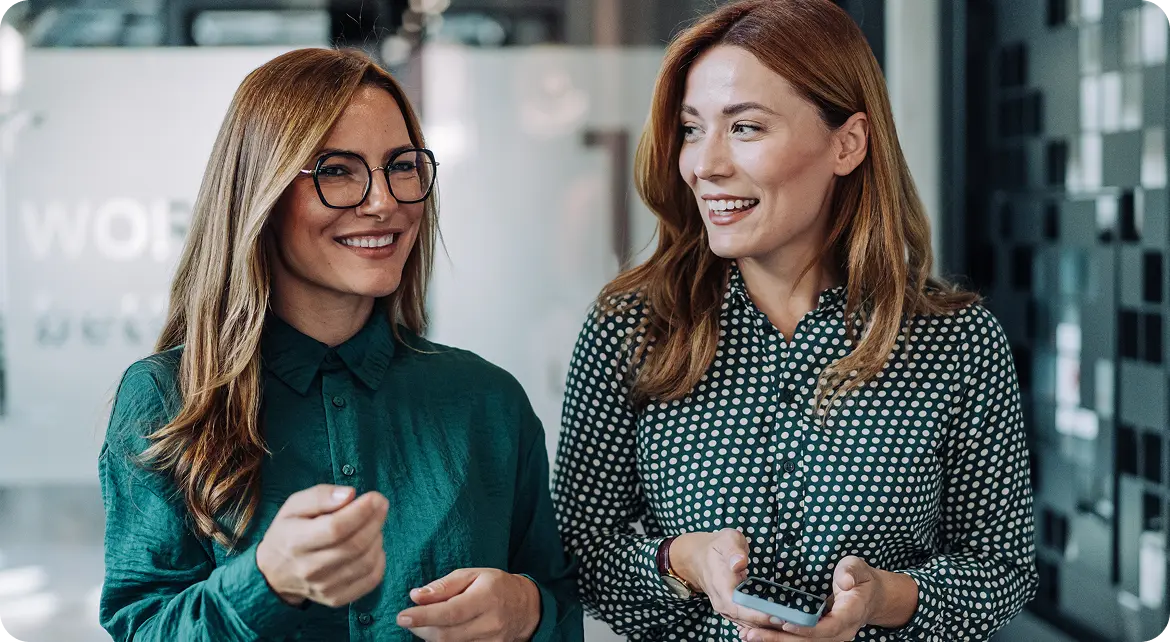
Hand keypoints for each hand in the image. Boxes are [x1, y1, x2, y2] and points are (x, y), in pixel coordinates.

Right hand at [255, 484, 388, 607]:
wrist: (274, 573)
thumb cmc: (288, 532)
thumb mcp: (294, 506)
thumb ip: (320, 496)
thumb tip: (350, 494)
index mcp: (295, 541)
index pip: (335, 528)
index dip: (361, 511)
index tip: (375, 497)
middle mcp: (310, 568)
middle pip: (354, 545)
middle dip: (375, 521)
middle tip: (381, 504)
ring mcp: (324, 587)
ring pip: (366, 561)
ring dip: (377, 538)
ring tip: (373, 524)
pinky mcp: (336, 598)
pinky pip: (371, 579)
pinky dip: (380, 559)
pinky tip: (373, 545)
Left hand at [396, 568, 540, 640]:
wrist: (526, 608)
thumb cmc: (496, 586)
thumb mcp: (473, 574)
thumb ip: (445, 585)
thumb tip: (416, 596)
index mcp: (486, 597)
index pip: (450, 612)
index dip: (424, 616)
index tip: (402, 616)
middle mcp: (490, 623)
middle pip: (446, 634)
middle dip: (421, 628)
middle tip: (408, 619)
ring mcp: (491, 641)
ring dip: (430, 636)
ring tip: (424, 623)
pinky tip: (440, 631)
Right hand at [670, 529, 781, 629]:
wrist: (697, 557)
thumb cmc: (716, 547)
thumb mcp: (726, 539)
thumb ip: (734, 550)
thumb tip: (740, 562)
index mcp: (721, 586)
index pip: (739, 607)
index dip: (758, 615)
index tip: (778, 616)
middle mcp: (721, 602)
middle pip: (745, 620)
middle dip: (767, 623)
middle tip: (791, 622)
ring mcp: (725, 608)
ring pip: (746, 624)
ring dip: (765, 626)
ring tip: (787, 624)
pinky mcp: (730, 609)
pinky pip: (745, 621)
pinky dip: (760, 624)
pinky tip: (776, 622)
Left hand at [739, 556, 908, 641]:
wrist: (870, 596)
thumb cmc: (861, 578)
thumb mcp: (858, 567)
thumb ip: (851, 572)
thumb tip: (845, 581)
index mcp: (850, 615)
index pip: (827, 627)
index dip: (806, 629)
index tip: (783, 624)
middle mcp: (841, 632)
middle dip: (780, 639)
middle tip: (752, 633)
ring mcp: (831, 637)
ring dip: (775, 641)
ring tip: (748, 635)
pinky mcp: (821, 637)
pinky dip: (780, 639)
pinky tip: (759, 636)